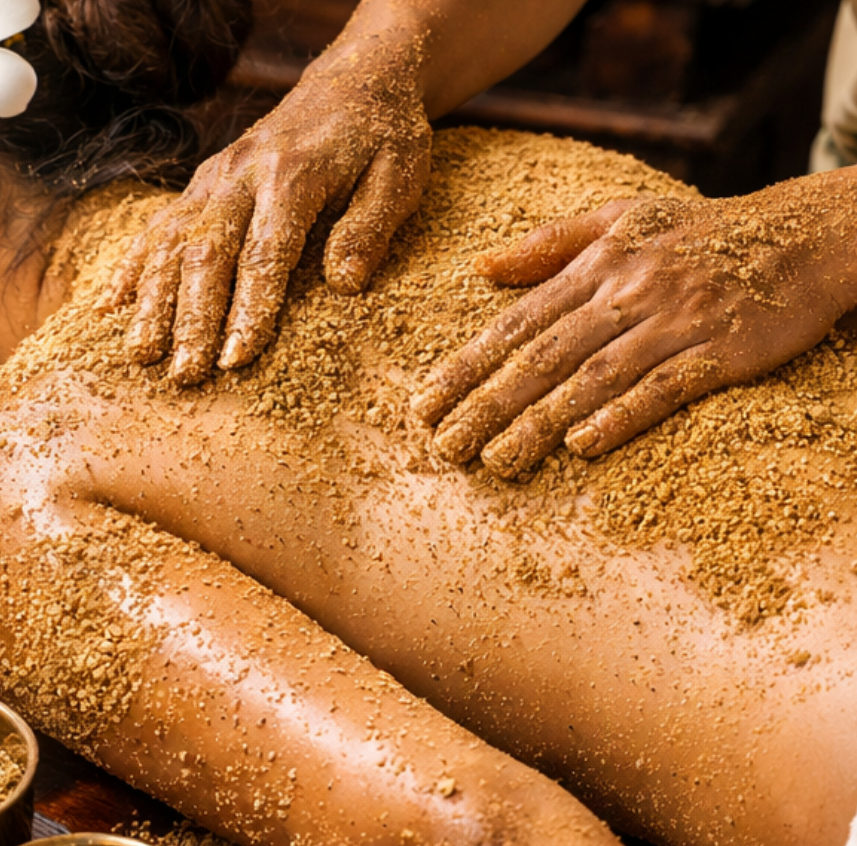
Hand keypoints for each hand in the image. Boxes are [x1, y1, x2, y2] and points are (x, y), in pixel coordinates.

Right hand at [105, 38, 431, 384]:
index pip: (265, 254)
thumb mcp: (398, 175)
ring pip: (171, 242)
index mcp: (294, 175)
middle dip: (192, 319)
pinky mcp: (203, 183)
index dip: (248, 310)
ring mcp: (215, 177)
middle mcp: (242, 174)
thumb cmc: (382, 136)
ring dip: (153, 301)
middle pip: (207, 253)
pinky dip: (131, 266)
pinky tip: (109, 305)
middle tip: (185, 375)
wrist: (353, 79)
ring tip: (141, 355)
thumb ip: (370, 227)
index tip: (235, 359)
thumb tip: (344, 285)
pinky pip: (157, 225)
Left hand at [411, 177, 856, 478]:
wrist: (802, 234)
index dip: (466, 366)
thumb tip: (480, 267)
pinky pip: (663, 388)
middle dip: (486, 405)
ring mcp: (672, 323)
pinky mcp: (719, 352)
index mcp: (595, 265)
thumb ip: (547, 244)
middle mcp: (625, 293)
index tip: (424, 403)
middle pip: (542, 357)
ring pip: (591, 378)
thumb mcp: (620, 217)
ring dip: (539, 422)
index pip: (516, 324)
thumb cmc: (700, 232)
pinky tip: (581, 446)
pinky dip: (621, 416)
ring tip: (495, 461)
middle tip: (444, 447)